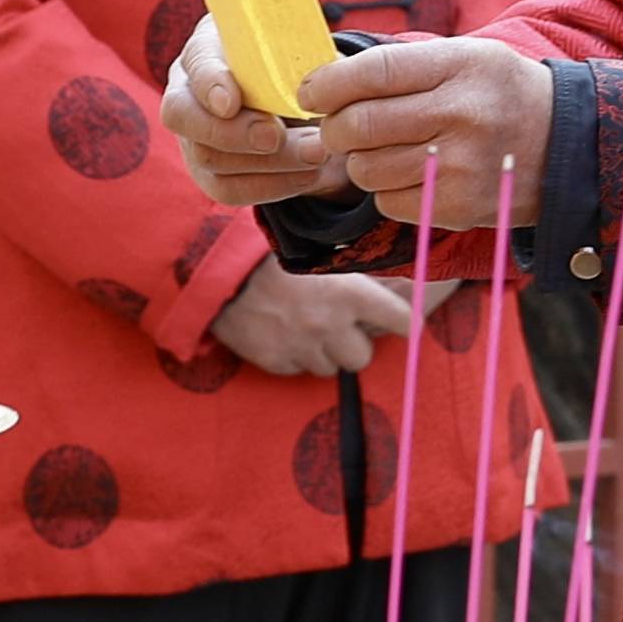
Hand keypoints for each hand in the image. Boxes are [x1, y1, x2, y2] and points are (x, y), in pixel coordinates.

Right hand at [209, 263, 424, 379]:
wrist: (216, 266)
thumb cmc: (271, 251)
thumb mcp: (318, 252)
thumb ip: (351, 273)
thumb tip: (391, 282)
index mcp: (349, 292)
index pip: (401, 320)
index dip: (406, 323)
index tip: (406, 323)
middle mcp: (329, 323)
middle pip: (362, 357)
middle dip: (352, 345)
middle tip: (339, 328)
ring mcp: (301, 345)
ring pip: (329, 368)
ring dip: (322, 353)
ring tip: (304, 327)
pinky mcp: (274, 360)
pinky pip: (296, 370)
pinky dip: (292, 357)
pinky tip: (280, 333)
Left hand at [258, 30, 554, 228]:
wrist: (566, 144)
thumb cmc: (498, 94)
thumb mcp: (464, 57)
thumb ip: (401, 65)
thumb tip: (323, 79)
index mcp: (460, 66)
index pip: (372, 73)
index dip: (327, 84)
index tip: (310, 92)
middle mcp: (461, 114)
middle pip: (358, 125)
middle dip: (334, 128)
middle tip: (339, 127)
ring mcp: (460, 165)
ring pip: (365, 169)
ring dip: (359, 162)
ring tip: (382, 151)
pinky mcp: (458, 206)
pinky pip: (387, 201)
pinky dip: (387, 190)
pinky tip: (411, 175)